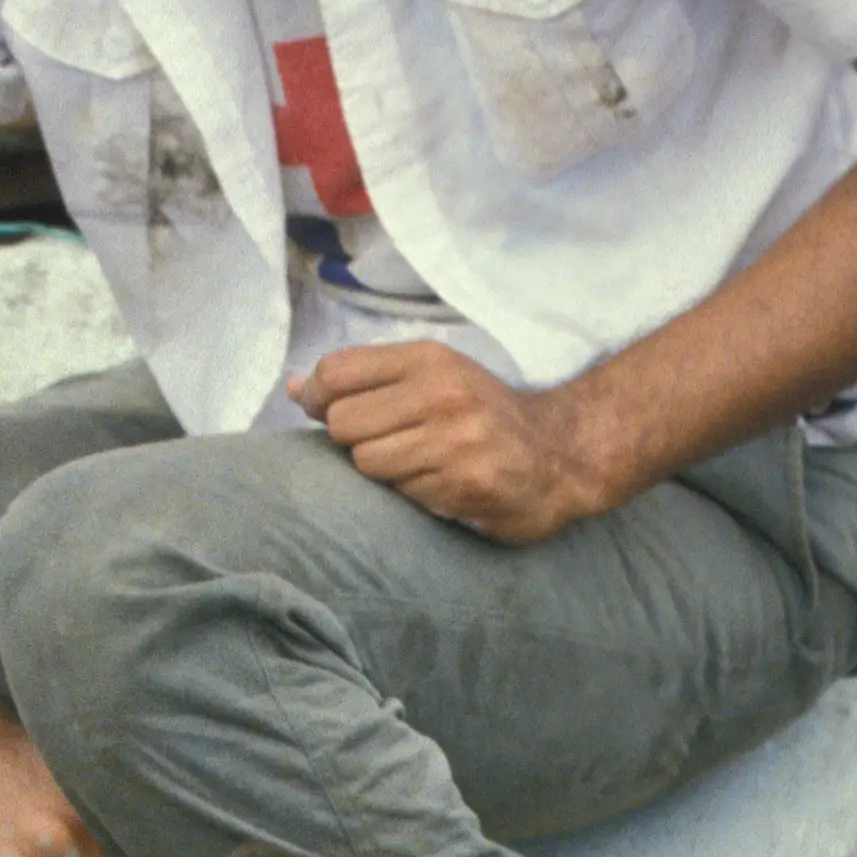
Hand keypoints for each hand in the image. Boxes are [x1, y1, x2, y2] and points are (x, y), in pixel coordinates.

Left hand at [291, 342, 618, 544]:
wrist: (561, 455)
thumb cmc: (483, 417)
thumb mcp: (433, 380)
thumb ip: (365, 381)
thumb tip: (295, 388)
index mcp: (429, 359)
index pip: (337, 372)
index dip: (319, 398)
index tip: (328, 413)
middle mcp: (441, 393)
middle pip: (343, 424)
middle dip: (356, 442)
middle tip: (391, 444)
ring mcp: (454, 440)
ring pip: (368, 465)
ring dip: (385, 474)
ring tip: (421, 466)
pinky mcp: (464, 484)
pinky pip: (402, 496)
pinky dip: (414, 496)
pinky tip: (443, 486)